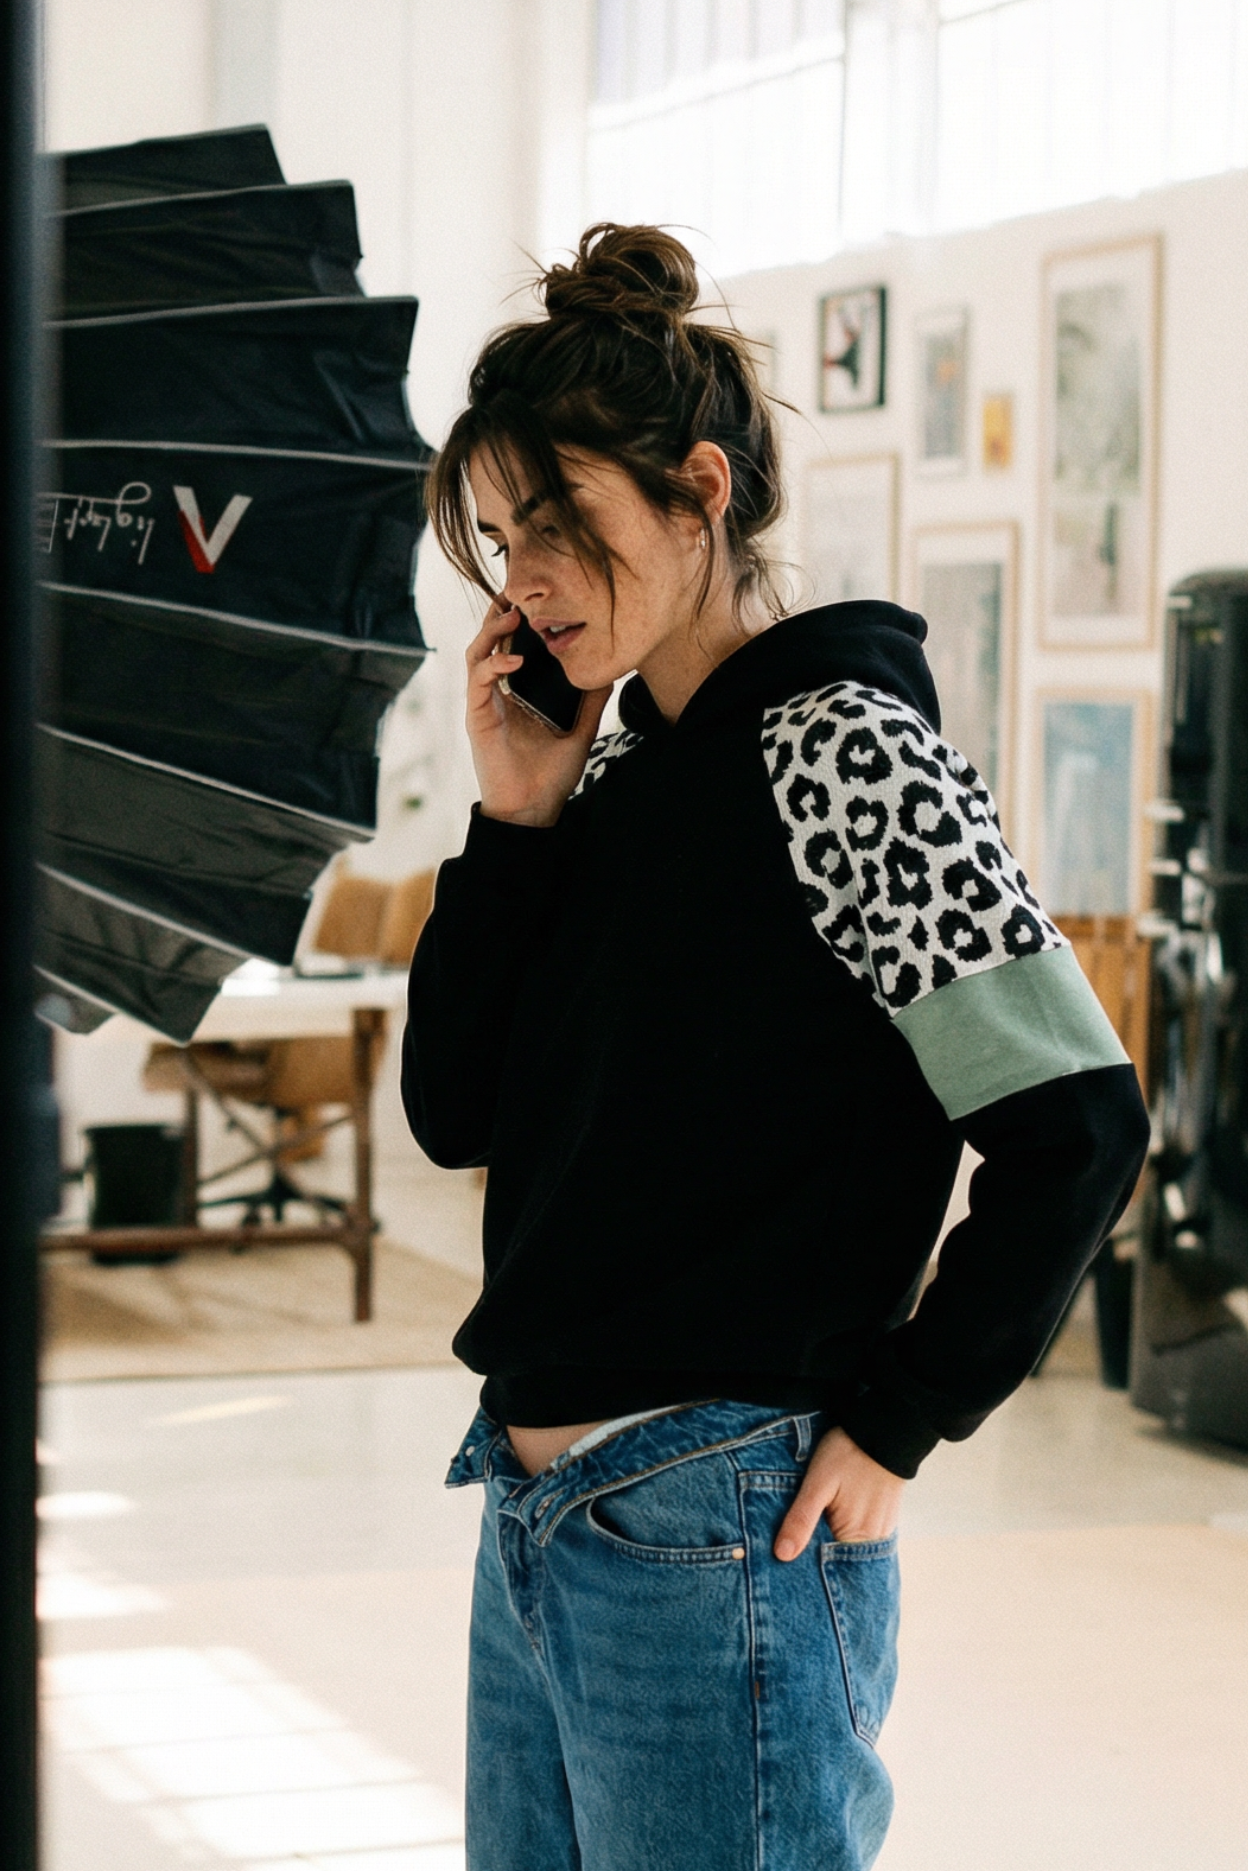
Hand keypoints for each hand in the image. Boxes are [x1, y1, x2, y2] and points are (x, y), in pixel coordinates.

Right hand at [466, 600, 612, 827]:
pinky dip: (493, 665)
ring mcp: (484, 703)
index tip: (538, 597)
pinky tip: (514, 660)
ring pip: (477, 652)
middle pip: (490, 640)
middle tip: (518, 589)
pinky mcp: (477, 717)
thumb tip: (611, 670)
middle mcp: (497, 692)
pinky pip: (478, 681)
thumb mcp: (581, 730)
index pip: (512, 644)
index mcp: (516, 692)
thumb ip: (592, 701)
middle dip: (500, 612)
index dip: (518, 619)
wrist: (532, 809)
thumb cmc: (551, 774)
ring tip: (515, 614)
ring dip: (492, 629)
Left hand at [773, 1427, 903, 1560]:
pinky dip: (843, 1532)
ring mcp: (882, 1530)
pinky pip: (860, 1535)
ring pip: (848, 1547)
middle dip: (817, 1556)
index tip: (784, 1561)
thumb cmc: (848, 1453)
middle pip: (839, 1559)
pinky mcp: (884, 1518)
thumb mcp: (817, 1483)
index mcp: (856, 1537)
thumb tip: (782, 1555)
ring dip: (830, 1542)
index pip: (826, 1567)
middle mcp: (873, 1541)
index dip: (804, 1565)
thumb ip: (802, 1520)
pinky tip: (830, 1520)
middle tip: (791, 1545)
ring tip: (811, 1530)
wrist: (882, 1429)